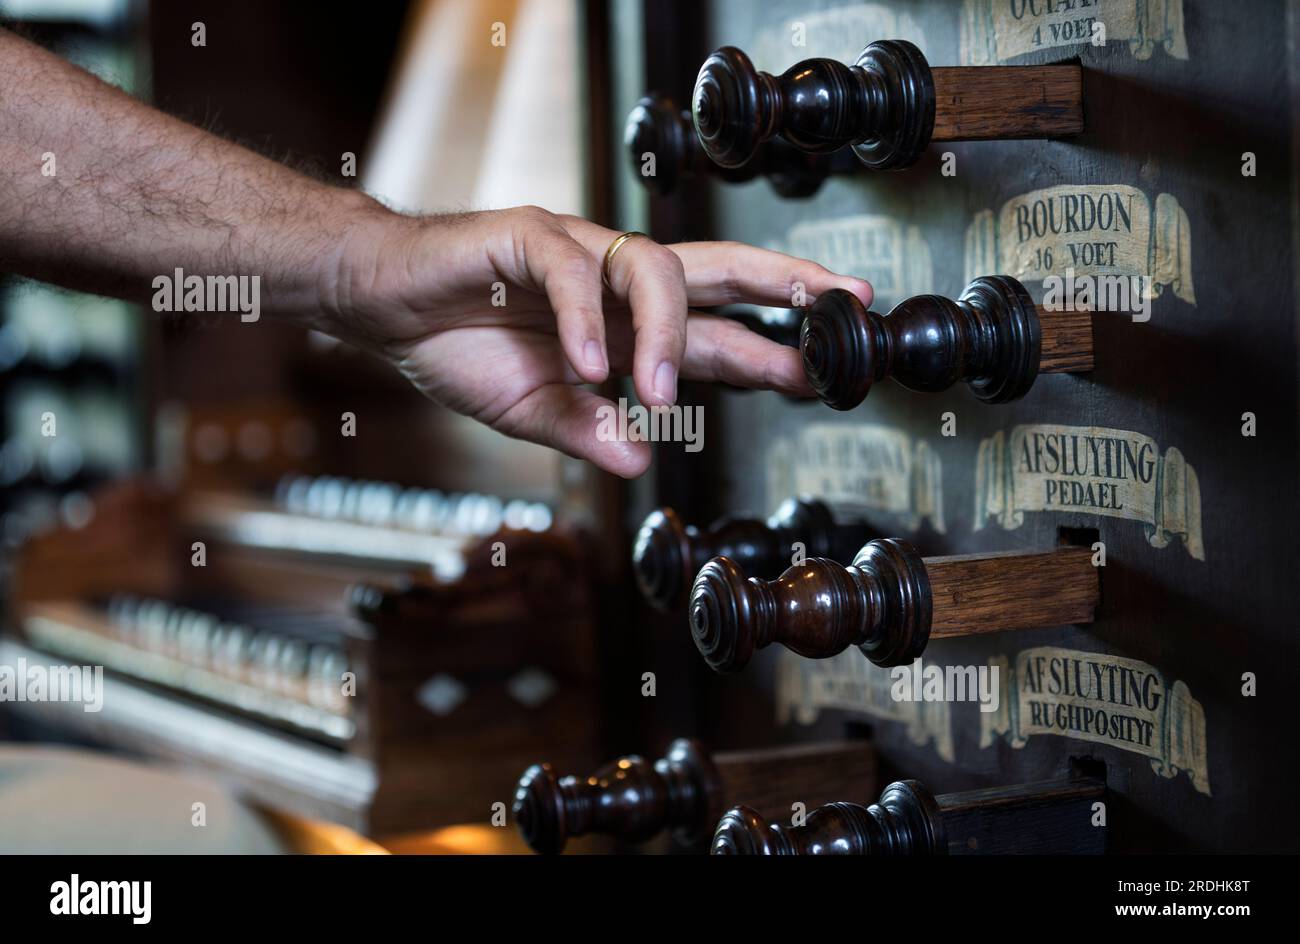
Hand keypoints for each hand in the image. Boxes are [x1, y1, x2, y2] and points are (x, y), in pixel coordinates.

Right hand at [322, 204, 872, 477]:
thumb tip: (643, 459)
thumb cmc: (460, 348)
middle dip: (784, 284)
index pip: (716, 334)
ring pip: (653, 269)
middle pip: (717, 271)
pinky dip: (583, 320)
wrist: (385, 305)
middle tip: (845, 300)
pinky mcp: (525, 237)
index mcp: (627, 328)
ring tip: (659, 390)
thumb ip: (588, 430)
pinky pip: (570, 273)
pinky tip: (589, 364)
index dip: (771, 350)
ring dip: (665, 333)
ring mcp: (577, 253)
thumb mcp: (533, 412)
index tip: (826, 373)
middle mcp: (616, 284)